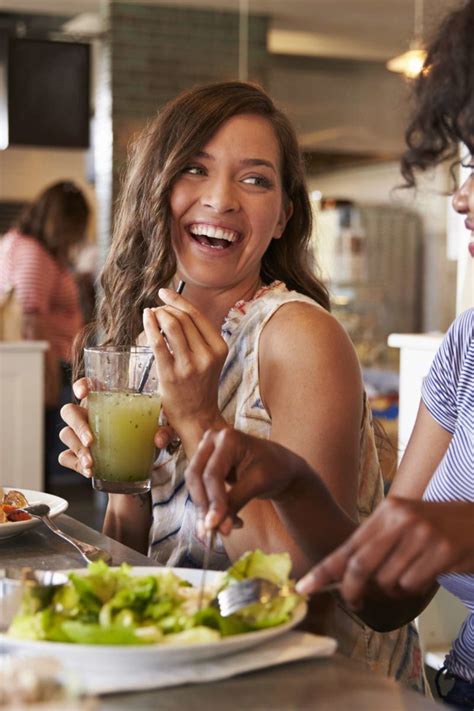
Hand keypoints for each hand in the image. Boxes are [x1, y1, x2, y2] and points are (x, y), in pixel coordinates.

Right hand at [58, 378, 175, 476]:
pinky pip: (66, 457)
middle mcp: (88, 415)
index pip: (87, 385)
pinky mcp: (77, 455)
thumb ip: (164, 431)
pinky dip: (75, 464)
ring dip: (78, 449)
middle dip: (78, 426)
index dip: (81, 385)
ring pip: (66, 435)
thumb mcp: (158, 431)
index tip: (84, 393)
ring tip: (92, 464)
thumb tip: (159, 439)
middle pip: (69, 412)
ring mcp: (79, 435)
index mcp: (105, 401)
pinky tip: (89, 471)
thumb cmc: (145, 436)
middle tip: (91, 441)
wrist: (139, 463)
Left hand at [143, 289, 227, 449]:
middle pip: (183, 318)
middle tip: (155, 309)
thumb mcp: (209, 359)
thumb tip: (175, 310)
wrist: (198, 418)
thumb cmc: (199, 386)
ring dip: (158, 315)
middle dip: (165, 308)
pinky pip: (158, 342)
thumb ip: (199, 337)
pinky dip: (150, 326)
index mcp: (219, 348)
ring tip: (150, 315)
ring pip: (172, 325)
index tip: (165, 293)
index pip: (197, 315)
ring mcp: (190, 365)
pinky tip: (145, 320)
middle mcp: (207, 355)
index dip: (178, 300)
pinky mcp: (172, 374)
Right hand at [185, 427, 309, 534]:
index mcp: (227, 437)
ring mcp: (206, 451)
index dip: (213, 500)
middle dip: (204, 506)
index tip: (214, 526)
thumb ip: (236, 502)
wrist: (280, 466)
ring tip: (225, 528)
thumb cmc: (274, 468)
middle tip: (213, 531)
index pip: (212, 473)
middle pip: (196, 477)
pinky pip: (199, 489)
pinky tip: (227, 521)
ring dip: (205, 509)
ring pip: (194, 485)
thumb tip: (219, 527)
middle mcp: (211, 440)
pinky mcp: (205, 466)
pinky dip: (209, 507)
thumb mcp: (258, 483)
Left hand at [296, 497, 473, 605]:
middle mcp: (401, 519)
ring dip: (393, 588)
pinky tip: (428, 573)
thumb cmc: (437, 525)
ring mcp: (422, 535)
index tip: (304, 587)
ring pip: (388, 581)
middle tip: (354, 602)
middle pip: (361, 566)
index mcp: (387, 510)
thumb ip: (376, 542)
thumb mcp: (404, 522)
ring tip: (410, 574)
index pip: (348, 545)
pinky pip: (412, 585)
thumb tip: (342, 574)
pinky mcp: (442, 552)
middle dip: (352, 590)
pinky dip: (415, 587)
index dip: (323, 570)